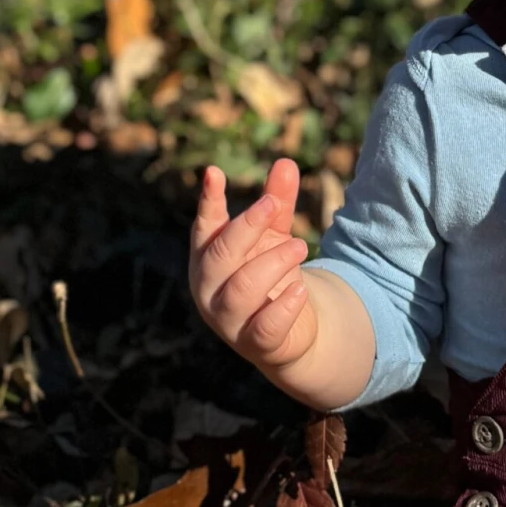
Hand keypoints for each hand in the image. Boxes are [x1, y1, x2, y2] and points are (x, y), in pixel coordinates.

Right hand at [189, 158, 317, 373]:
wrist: (289, 333)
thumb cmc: (271, 276)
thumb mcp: (275, 236)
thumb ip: (278, 203)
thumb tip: (286, 162)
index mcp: (208, 257)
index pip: (204, 227)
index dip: (209, 202)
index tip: (215, 172)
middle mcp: (209, 289)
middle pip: (220, 255)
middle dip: (246, 227)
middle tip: (272, 204)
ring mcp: (228, 320)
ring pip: (242, 289)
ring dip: (273, 263)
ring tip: (300, 245)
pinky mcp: (254, 344)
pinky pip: (264, 327)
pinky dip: (283, 307)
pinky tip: (301, 290)